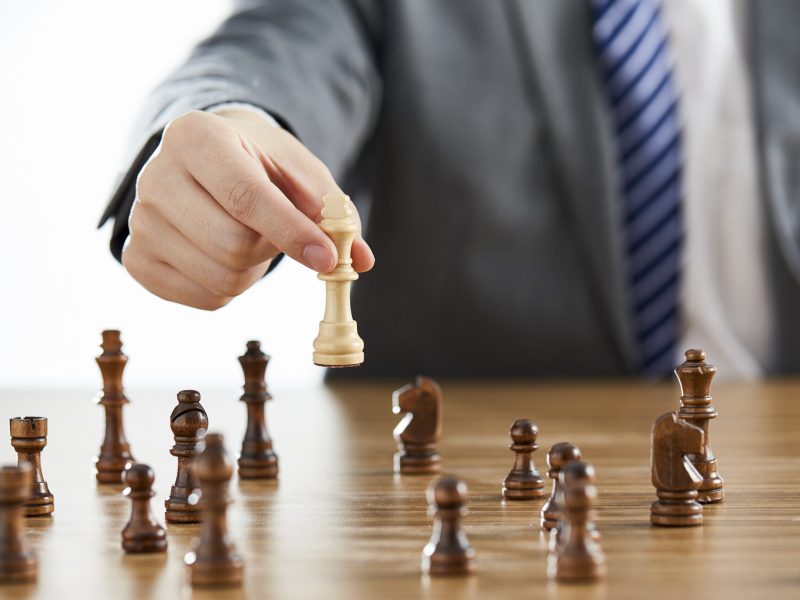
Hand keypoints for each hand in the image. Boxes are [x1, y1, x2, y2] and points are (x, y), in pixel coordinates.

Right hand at [122, 108, 373, 309]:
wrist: (210, 161)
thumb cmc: (262, 164)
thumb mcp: (302, 173)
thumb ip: (332, 212)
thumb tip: (360, 260)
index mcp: (196, 137)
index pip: (244, 196)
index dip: (291, 233)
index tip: (327, 259)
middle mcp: (155, 176)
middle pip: (231, 245)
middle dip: (271, 249)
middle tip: (276, 231)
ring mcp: (139, 221)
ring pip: (219, 278)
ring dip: (254, 270)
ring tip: (248, 237)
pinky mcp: (136, 259)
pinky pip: (203, 299)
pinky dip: (231, 289)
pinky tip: (225, 255)